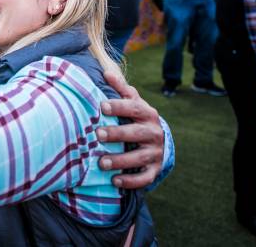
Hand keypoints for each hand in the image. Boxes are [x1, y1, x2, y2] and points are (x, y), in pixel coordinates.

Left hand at [97, 72, 164, 189]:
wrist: (158, 140)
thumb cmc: (136, 117)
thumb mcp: (132, 101)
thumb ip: (120, 89)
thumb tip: (106, 72)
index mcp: (147, 113)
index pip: (134, 107)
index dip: (118, 106)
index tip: (102, 107)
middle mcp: (153, 132)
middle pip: (136, 133)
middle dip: (117, 134)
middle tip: (97, 134)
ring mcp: (155, 152)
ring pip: (139, 157)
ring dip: (121, 160)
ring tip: (102, 163)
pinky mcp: (154, 169)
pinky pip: (145, 177)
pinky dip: (131, 181)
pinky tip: (115, 181)